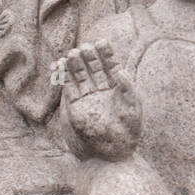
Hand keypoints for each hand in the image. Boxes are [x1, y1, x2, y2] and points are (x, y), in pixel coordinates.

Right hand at [64, 40, 141, 158]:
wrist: (113, 154)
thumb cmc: (128, 132)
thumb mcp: (133, 108)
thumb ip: (128, 88)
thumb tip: (121, 70)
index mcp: (118, 88)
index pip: (111, 65)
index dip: (106, 53)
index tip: (102, 41)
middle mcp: (102, 91)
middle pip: (94, 67)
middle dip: (89, 56)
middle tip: (85, 46)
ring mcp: (88, 98)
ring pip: (80, 76)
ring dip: (75, 64)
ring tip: (72, 53)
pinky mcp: (75, 107)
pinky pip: (68, 87)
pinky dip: (64, 77)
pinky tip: (61, 66)